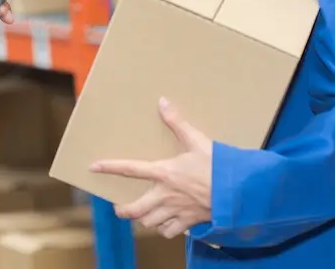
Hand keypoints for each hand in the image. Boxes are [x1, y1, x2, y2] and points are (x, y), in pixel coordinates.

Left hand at [90, 98, 212, 238]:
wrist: (240, 193)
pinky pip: (171, 232)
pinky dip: (166, 230)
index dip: (110, 167)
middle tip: (119, 208)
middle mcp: (165, 195)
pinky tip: (166, 224)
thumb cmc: (218, 166)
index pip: (130, 169)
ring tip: (143, 215)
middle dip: (124, 211)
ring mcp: (176, 211)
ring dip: (144, 220)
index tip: (94, 167)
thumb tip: (162, 102)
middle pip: (135, 210)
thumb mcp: (197, 141)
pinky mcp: (190, 222)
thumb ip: (178, 123)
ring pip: (151, 223)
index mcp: (164, 173)